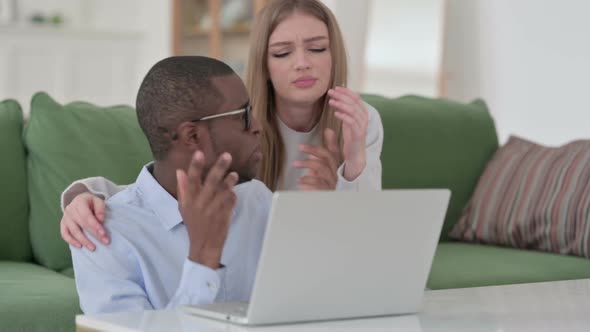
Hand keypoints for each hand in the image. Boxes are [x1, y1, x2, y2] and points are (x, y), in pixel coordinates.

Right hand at [60, 192, 108, 250]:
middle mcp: (70, 210)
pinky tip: (79, 246)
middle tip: (105, 241)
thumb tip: (100, 220)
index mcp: (79, 202)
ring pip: (74, 231)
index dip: (95, 225)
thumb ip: (100, 209)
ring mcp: (65, 217)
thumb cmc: (90, 202)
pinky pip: (64, 234)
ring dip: (84, 240)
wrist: (79, 200)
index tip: (103, 233)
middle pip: (82, 224)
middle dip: (94, 234)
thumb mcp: (98, 201)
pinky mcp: (63, 224)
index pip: (87, 216)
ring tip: (93, 247)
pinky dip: (71, 241)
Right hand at [177, 151, 238, 269]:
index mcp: (189, 200)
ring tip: (234, 174)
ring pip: (224, 191)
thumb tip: (179, 171)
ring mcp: (214, 209)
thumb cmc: (194, 223)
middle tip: (227, 155)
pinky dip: (233, 195)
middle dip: (219, 168)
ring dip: (229, 181)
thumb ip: (183, 189)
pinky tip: (233, 193)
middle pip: (211, 182)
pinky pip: (231, 201)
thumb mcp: (183, 207)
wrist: (204, 245)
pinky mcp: (225, 215)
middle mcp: (201, 203)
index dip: (195, 166)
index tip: (199, 153)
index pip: (191, 180)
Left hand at [294, 128, 339, 190]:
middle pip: (323, 163)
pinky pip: (319, 187)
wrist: (341, 200)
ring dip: (307, 170)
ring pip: (321, 173)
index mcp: (336, 165)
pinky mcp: (329, 193)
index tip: (300, 147)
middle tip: (295, 160)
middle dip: (308, 160)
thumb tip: (329, 130)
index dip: (314, 150)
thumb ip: (332, 146)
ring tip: (295, 168)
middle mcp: (335, 174)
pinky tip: (300, 183)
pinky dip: (309, 185)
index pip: (328, 154)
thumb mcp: (333, 161)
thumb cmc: (335, 177)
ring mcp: (332, 184)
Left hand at [328, 86, 368, 179]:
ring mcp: (362, 125)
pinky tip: (335, 113)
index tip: (336, 88)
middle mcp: (364, 117)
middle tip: (330, 92)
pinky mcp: (358, 133)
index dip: (346, 91)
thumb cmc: (350, 136)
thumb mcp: (347, 120)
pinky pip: (351, 122)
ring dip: (341, 104)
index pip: (356, 97)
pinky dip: (343, 116)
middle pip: (353, 102)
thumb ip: (346, 110)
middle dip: (341, 96)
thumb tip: (338, 97)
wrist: (355, 153)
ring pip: (352, 110)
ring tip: (330, 101)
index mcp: (362, 112)